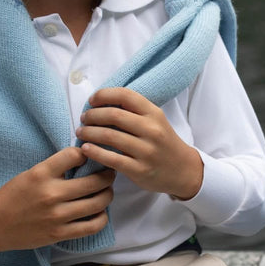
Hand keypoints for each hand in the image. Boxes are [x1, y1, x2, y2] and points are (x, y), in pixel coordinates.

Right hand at [0, 146, 114, 256]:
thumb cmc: (12, 197)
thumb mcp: (30, 174)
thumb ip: (55, 168)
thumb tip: (85, 159)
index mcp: (41, 174)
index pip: (75, 155)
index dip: (87, 153)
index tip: (90, 156)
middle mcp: (51, 194)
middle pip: (95, 181)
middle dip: (108, 175)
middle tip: (109, 173)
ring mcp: (57, 216)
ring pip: (98, 202)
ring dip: (107, 195)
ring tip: (106, 191)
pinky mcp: (60, 233)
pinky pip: (93, 226)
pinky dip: (102, 217)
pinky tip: (99, 212)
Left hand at [76, 87, 203, 199]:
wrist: (183, 170)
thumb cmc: (163, 143)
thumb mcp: (156, 121)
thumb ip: (134, 111)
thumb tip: (101, 103)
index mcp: (154, 114)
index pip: (125, 95)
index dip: (103, 95)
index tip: (91, 101)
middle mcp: (152, 130)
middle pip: (114, 115)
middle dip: (92, 115)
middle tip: (83, 119)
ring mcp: (146, 151)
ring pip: (110, 137)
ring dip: (89, 133)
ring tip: (81, 133)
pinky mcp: (140, 170)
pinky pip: (111, 159)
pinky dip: (94, 152)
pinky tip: (85, 149)